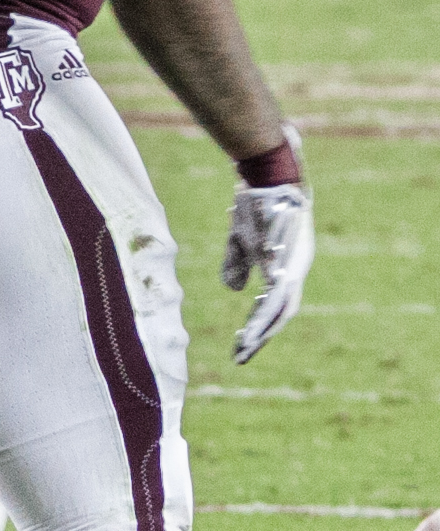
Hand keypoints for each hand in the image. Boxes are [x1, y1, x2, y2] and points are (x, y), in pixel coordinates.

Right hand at [222, 159, 312, 364]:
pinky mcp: (290, 257)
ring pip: (282, 306)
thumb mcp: (241, 240)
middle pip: (281, 313)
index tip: (241, 345)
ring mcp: (296, 263)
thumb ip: (237, 265)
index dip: (259, 326)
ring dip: (263, 329)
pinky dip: (267, 309)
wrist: (268, 174)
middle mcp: (295, 269)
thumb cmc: (255, 205)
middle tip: (242, 356)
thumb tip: (236, 291)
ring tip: (246, 346)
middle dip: (261, 336)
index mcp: (285, 267)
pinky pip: (280, 291)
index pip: (273, 305)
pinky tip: (254, 322)